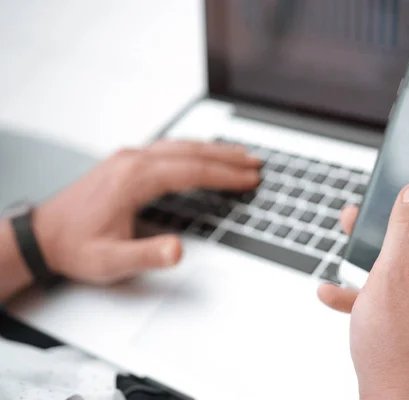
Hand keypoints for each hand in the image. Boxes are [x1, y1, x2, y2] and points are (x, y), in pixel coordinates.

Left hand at [34, 140, 260, 284]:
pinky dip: (193, 150)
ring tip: (238, 155)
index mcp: (135, 178)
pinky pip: (168, 148)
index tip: (250, 179)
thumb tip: (179, 250)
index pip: (192, 171)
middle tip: (255, 163)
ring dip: (212, 149)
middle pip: (191, 151)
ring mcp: (128, 157)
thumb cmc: (76, 247)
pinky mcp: (125, 161)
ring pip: (180, 146)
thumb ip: (148, 255)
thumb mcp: (111, 261)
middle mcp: (133, 160)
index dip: (225, 176)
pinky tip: (201, 154)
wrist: (42, 236)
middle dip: (227, 157)